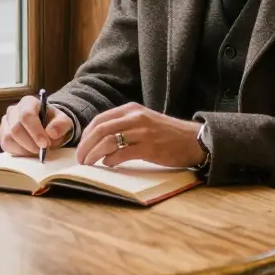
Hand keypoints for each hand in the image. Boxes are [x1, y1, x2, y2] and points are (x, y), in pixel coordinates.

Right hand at [0, 95, 72, 156]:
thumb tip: (51, 133)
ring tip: (37, 151)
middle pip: (16, 128)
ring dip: (24, 149)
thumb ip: (61, 124)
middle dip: (31, 143)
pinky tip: (29, 151)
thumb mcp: (64, 121)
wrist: (47, 128)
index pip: (26, 115)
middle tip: (43, 151)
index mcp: (28, 102)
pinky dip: (18, 152)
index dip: (35, 132)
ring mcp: (6, 122)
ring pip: (8, 138)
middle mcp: (13, 110)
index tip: (45, 144)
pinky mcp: (2, 134)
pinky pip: (5, 145)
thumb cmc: (54, 123)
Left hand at [75, 103, 204, 167]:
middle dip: (86, 145)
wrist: (194, 139)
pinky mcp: (149, 148)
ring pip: (109, 141)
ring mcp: (142, 132)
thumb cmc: (167, 133)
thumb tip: (100, 140)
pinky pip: (122, 153)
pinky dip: (111, 160)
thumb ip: (124, 125)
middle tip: (80, 158)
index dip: (86, 134)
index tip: (81, 147)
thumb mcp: (144, 120)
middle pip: (101, 129)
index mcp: (131, 109)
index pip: (100, 119)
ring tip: (89, 163)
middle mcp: (135, 117)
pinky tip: (108, 164)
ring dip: (94, 154)